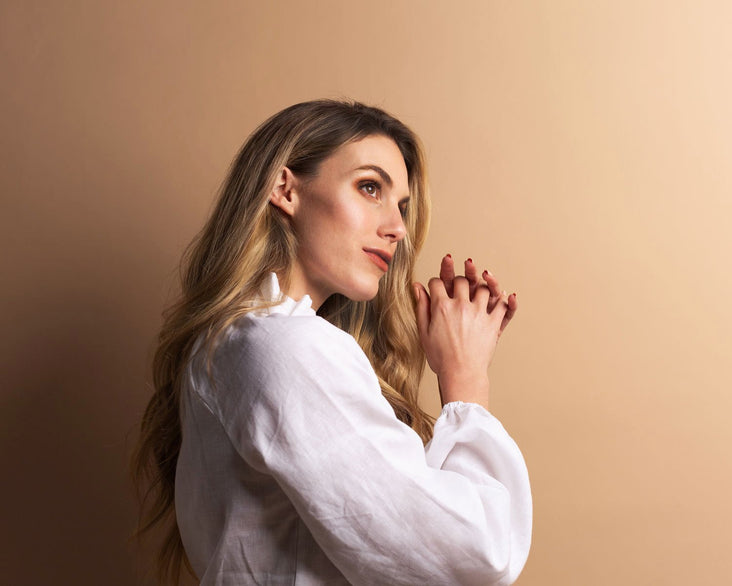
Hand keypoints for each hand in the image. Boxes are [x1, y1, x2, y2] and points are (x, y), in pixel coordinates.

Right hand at [413, 255, 516, 407]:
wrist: (461, 374)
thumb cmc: (441, 357)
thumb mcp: (424, 332)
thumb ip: (421, 306)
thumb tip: (417, 287)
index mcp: (441, 307)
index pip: (437, 282)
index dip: (435, 283)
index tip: (436, 288)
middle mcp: (460, 305)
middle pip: (460, 281)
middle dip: (457, 281)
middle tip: (457, 289)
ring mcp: (478, 312)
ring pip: (482, 288)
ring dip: (479, 289)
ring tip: (475, 295)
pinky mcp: (492, 322)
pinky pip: (501, 304)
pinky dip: (502, 299)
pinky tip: (497, 299)